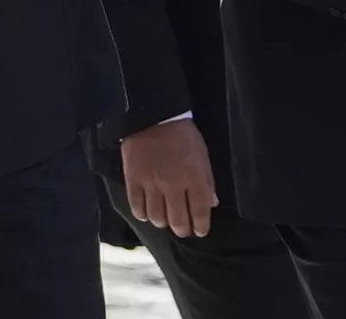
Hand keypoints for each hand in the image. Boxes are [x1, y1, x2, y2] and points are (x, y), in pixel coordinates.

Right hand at [120, 119, 217, 238]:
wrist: (154, 116)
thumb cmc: (183, 135)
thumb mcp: (203, 156)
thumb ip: (207, 182)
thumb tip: (212, 203)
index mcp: (194, 178)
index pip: (200, 213)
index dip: (201, 226)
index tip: (200, 230)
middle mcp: (173, 185)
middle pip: (178, 220)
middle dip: (182, 229)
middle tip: (183, 229)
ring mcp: (151, 183)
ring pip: (157, 217)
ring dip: (162, 222)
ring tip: (164, 219)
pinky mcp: (133, 179)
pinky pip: (137, 206)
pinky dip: (142, 214)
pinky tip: (147, 212)